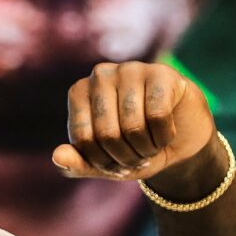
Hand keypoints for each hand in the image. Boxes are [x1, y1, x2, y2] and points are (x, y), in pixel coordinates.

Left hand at [52, 62, 216, 181]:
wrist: (178, 140)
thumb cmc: (132, 148)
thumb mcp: (102, 164)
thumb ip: (75, 165)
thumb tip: (57, 157)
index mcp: (78, 93)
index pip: (83, 139)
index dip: (101, 162)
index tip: (114, 165)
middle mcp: (100, 75)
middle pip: (107, 134)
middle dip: (125, 158)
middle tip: (137, 158)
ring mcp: (131, 70)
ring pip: (133, 127)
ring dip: (145, 150)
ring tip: (150, 147)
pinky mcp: (162, 74)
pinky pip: (158, 117)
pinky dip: (164, 137)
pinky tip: (167, 134)